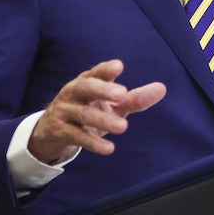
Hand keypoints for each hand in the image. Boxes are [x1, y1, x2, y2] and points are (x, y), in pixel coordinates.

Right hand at [28, 59, 165, 163]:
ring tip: (123, 127)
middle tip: (122, 94)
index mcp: (86, 82)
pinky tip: (109, 148)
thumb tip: (162, 88)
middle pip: (86, 87)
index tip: (118, 66)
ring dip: (103, 120)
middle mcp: (74, 93)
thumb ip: (134, 99)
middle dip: (103, 90)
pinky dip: (93, 142)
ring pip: (83, 114)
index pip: (95, 72)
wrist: (51, 132)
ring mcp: (65, 112)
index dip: (105, 69)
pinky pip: (77, 136)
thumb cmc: (87, 112)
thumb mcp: (110, 106)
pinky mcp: (61, 132)